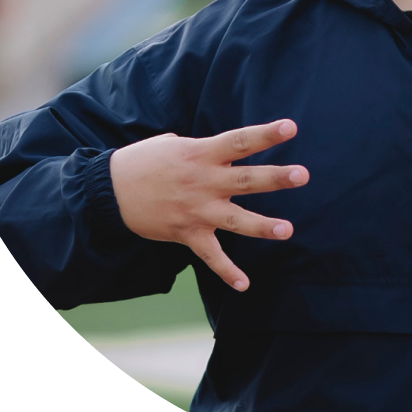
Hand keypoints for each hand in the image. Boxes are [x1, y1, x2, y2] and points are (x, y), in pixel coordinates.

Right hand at [109, 119, 307, 290]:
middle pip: (246, 179)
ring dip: (262, 226)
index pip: (240, 141)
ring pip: (236, 220)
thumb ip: (202, 148)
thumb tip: (222, 150)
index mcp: (201, 154)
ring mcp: (196, 209)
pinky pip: (210, 257)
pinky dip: (227, 272)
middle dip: (276, 178)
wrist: (108, 192)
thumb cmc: (143, 161)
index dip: (266, 134)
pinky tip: (244, 284)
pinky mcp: (186, 233)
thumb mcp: (172, 143)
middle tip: (303, 175)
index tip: (292, 127)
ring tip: (288, 230)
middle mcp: (203, 181)